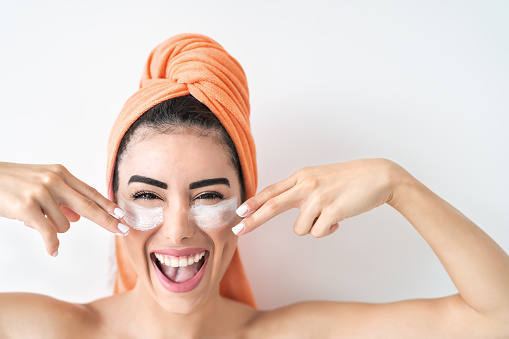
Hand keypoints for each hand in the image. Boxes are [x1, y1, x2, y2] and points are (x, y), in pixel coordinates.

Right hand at [0, 162, 128, 255]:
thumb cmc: (11, 185)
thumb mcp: (39, 185)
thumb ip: (61, 199)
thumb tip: (78, 218)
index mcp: (60, 174)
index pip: (90, 192)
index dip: (108, 205)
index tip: (123, 215)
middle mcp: (54, 180)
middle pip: (89, 206)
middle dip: (108, 220)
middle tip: (123, 230)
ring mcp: (41, 193)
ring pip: (65, 224)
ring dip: (54, 229)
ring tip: (36, 221)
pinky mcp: (28, 207)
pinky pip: (49, 233)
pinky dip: (52, 245)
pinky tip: (53, 251)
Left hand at [233, 158, 402, 236]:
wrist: (377, 176)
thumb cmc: (349, 179)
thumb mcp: (319, 178)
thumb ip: (301, 190)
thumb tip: (283, 207)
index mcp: (302, 176)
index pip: (272, 190)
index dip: (254, 202)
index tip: (239, 211)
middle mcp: (306, 185)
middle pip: (272, 206)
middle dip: (253, 220)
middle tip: (238, 231)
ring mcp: (319, 198)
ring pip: (300, 228)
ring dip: (313, 227)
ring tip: (328, 216)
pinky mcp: (332, 211)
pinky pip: (318, 232)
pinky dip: (327, 230)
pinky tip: (338, 219)